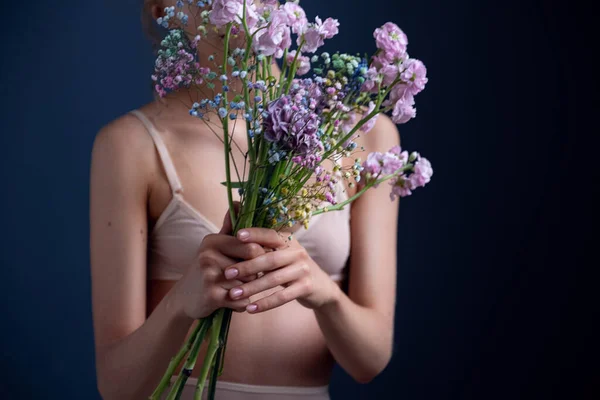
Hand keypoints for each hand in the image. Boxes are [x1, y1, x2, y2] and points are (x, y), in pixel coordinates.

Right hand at [171, 208, 264, 320]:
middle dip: (255, 274)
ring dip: (248, 291)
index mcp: (213, 241)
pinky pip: (241, 301)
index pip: (251, 246)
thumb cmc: (205, 269)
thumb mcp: (214, 246)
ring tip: (236, 290)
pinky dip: (242, 304)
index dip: (260, 257)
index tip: (258, 263)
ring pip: (249, 285)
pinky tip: (232, 301)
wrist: (183, 298)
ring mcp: (209, 276)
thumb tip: (239, 201)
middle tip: (247, 278)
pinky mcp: (212, 296)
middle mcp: (209, 255)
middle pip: (252, 265)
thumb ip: (229, 227)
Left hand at [222, 228, 339, 312]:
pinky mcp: (306, 287)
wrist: (320, 287)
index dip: (255, 234)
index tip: (237, 235)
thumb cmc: (290, 268)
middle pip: (270, 258)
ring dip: (252, 287)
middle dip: (247, 266)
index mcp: (289, 241)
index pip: (271, 234)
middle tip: (227, 273)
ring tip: (233, 294)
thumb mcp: (281, 254)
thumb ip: (262, 246)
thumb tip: (236, 233)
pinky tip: (250, 308)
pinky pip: (283, 296)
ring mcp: (303, 269)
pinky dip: (265, 303)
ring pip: (274, 279)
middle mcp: (298, 252)